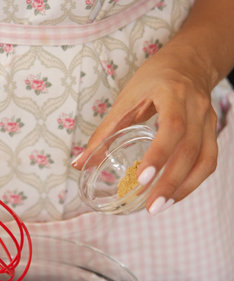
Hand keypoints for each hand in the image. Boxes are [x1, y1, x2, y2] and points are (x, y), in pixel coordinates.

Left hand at [72, 44, 217, 214]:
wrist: (188, 63)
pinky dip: (193, 182)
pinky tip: (174, 196)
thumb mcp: (125, 100)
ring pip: (204, 159)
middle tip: (150, 207)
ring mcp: (208, 120)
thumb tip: (79, 163)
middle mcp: (196, 108)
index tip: (142, 178)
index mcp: (172, 95)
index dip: (158, 154)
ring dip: (184, 188)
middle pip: (189, 150)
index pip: (171, 127)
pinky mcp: (211, 131)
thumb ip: (104, 132)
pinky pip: (208, 161)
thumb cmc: (153, 80)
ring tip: (161, 207)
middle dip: (170, 182)